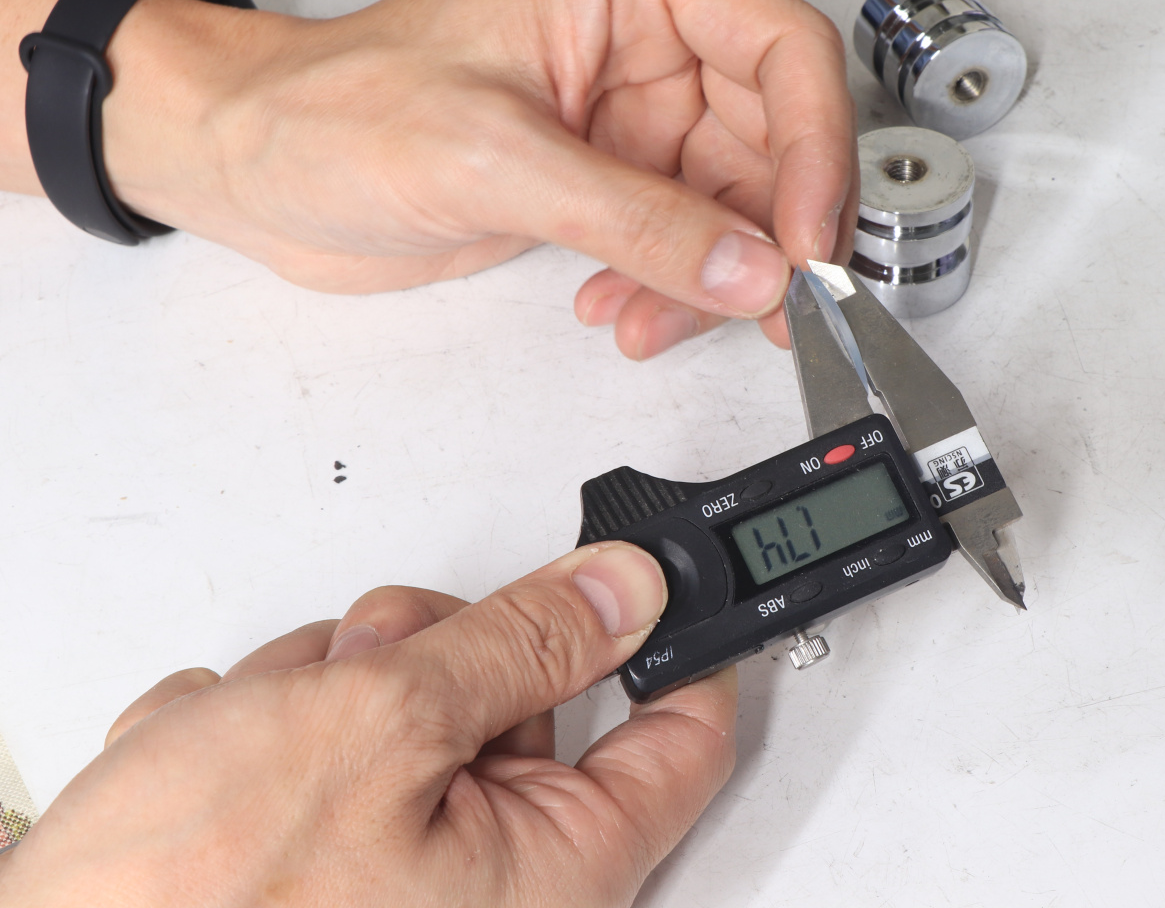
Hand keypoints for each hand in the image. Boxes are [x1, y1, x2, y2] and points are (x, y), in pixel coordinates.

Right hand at [0, 543, 736, 906]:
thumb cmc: (195, 903)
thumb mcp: (383, 725)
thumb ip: (520, 644)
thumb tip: (628, 592)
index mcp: (555, 871)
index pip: (681, 738)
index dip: (679, 642)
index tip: (656, 577)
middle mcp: (495, 881)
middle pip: (525, 696)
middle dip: (435, 650)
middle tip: (375, 658)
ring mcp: (404, 864)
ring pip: (417, 699)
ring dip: (334, 683)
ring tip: (259, 731)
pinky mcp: (329, 849)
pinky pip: (337, 736)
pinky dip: (277, 724)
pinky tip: (218, 762)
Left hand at [91, 0, 856, 357]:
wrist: (257, 166)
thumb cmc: (333, 111)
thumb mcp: (493, 161)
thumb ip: (636, 220)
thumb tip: (752, 270)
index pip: (783, 47)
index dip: (817, 151)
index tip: (808, 246)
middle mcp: (646, 32)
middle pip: (777, 136)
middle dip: (768, 235)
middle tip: (770, 310)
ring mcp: (634, 107)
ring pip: (738, 203)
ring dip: (711, 277)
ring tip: (650, 317)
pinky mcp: (613, 173)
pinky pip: (688, 238)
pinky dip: (672, 287)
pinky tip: (619, 308)